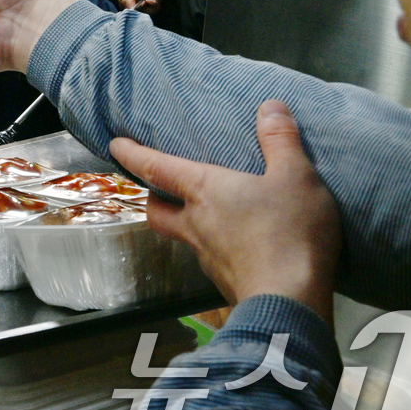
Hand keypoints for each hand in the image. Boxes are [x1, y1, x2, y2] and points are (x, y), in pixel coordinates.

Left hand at [110, 100, 341, 325]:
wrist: (289, 303)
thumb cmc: (289, 233)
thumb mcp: (295, 176)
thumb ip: (281, 141)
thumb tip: (270, 106)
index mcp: (204, 191)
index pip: (155, 168)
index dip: (132, 154)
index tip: (115, 145)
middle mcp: (195, 224)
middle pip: (157, 212)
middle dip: (152, 199)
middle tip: (159, 189)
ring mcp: (206, 257)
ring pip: (183, 237)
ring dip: (186, 225)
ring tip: (207, 216)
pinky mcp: (223, 282)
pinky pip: (211, 260)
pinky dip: (217, 249)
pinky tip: (240, 248)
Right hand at [118, 0, 168, 11]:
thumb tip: (150, 2)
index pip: (128, 1)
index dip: (138, 9)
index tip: (149, 6)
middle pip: (128, 7)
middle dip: (142, 11)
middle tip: (155, 4)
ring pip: (127, 9)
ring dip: (140, 10)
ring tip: (150, 2)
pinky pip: (127, 8)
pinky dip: (136, 8)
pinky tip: (144, 3)